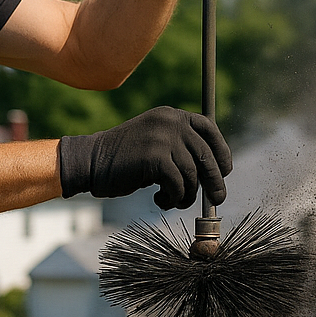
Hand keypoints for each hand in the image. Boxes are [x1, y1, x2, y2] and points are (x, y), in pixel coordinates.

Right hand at [58, 106, 232, 208]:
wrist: (91, 162)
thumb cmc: (124, 159)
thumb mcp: (155, 141)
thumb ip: (179, 146)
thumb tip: (214, 170)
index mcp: (171, 115)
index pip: (209, 128)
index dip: (221, 151)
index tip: (224, 171)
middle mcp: (169, 122)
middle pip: (207, 154)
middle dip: (215, 181)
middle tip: (218, 199)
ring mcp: (162, 138)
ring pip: (192, 174)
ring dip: (187, 194)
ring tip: (174, 201)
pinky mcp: (155, 158)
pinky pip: (178, 185)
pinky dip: (173, 198)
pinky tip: (160, 200)